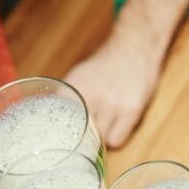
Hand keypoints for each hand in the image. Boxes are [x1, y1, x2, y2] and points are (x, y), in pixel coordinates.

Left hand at [65, 34, 160, 148]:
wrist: (133, 48)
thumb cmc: (104, 67)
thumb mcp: (78, 77)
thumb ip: (67, 100)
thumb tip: (55, 124)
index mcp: (72, 89)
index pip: (61, 125)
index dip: (65, 134)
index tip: (67, 137)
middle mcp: (90, 97)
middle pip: (81, 135)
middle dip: (84, 137)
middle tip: (88, 132)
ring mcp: (112, 105)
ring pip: (100, 141)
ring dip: (101, 138)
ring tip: (105, 126)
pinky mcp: (131, 110)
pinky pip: (117, 140)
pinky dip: (116, 138)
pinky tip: (117, 127)